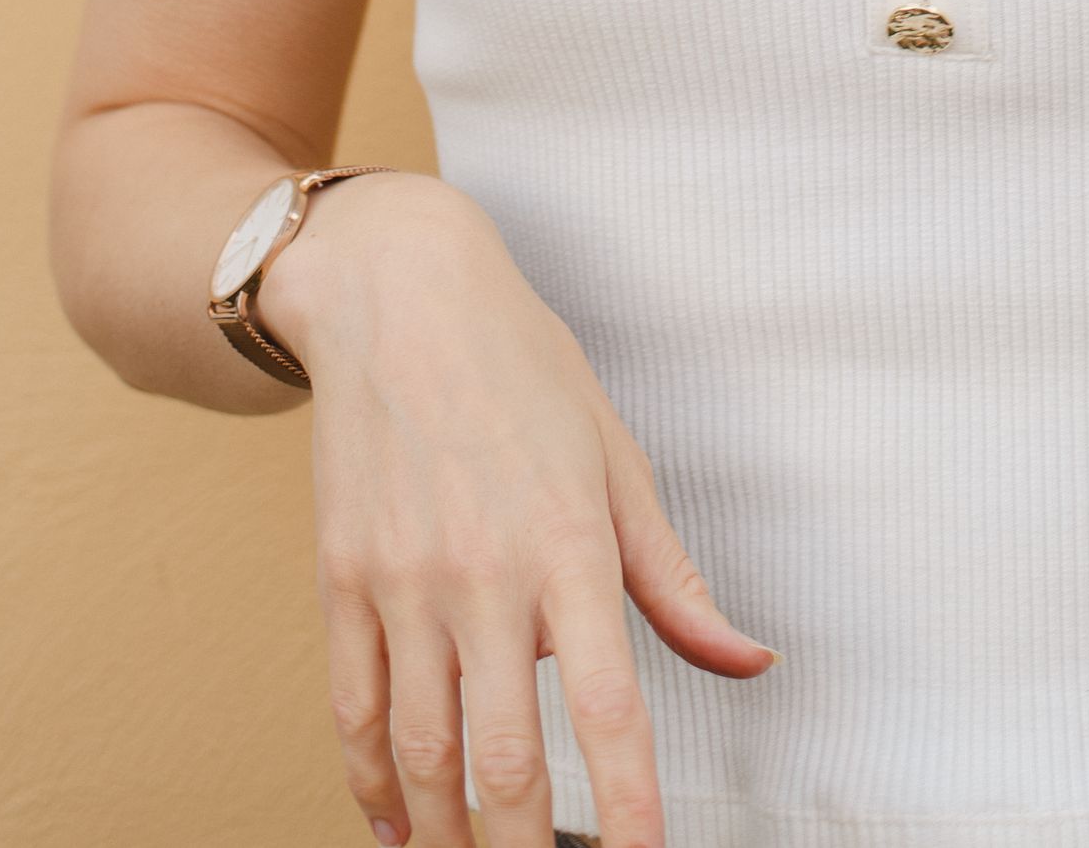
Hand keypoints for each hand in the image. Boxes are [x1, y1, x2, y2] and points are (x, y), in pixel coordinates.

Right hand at [268, 175, 773, 847]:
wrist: (397, 294)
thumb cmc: (520, 366)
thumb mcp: (618, 458)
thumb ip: (674, 581)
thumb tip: (747, 661)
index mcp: (570, 543)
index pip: (611, 710)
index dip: (630, 811)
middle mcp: (485, 573)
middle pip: (505, 762)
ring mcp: (404, 582)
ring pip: (422, 754)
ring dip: (450, 836)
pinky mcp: (341, 581)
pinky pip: (353, 712)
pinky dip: (372, 786)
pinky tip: (399, 826)